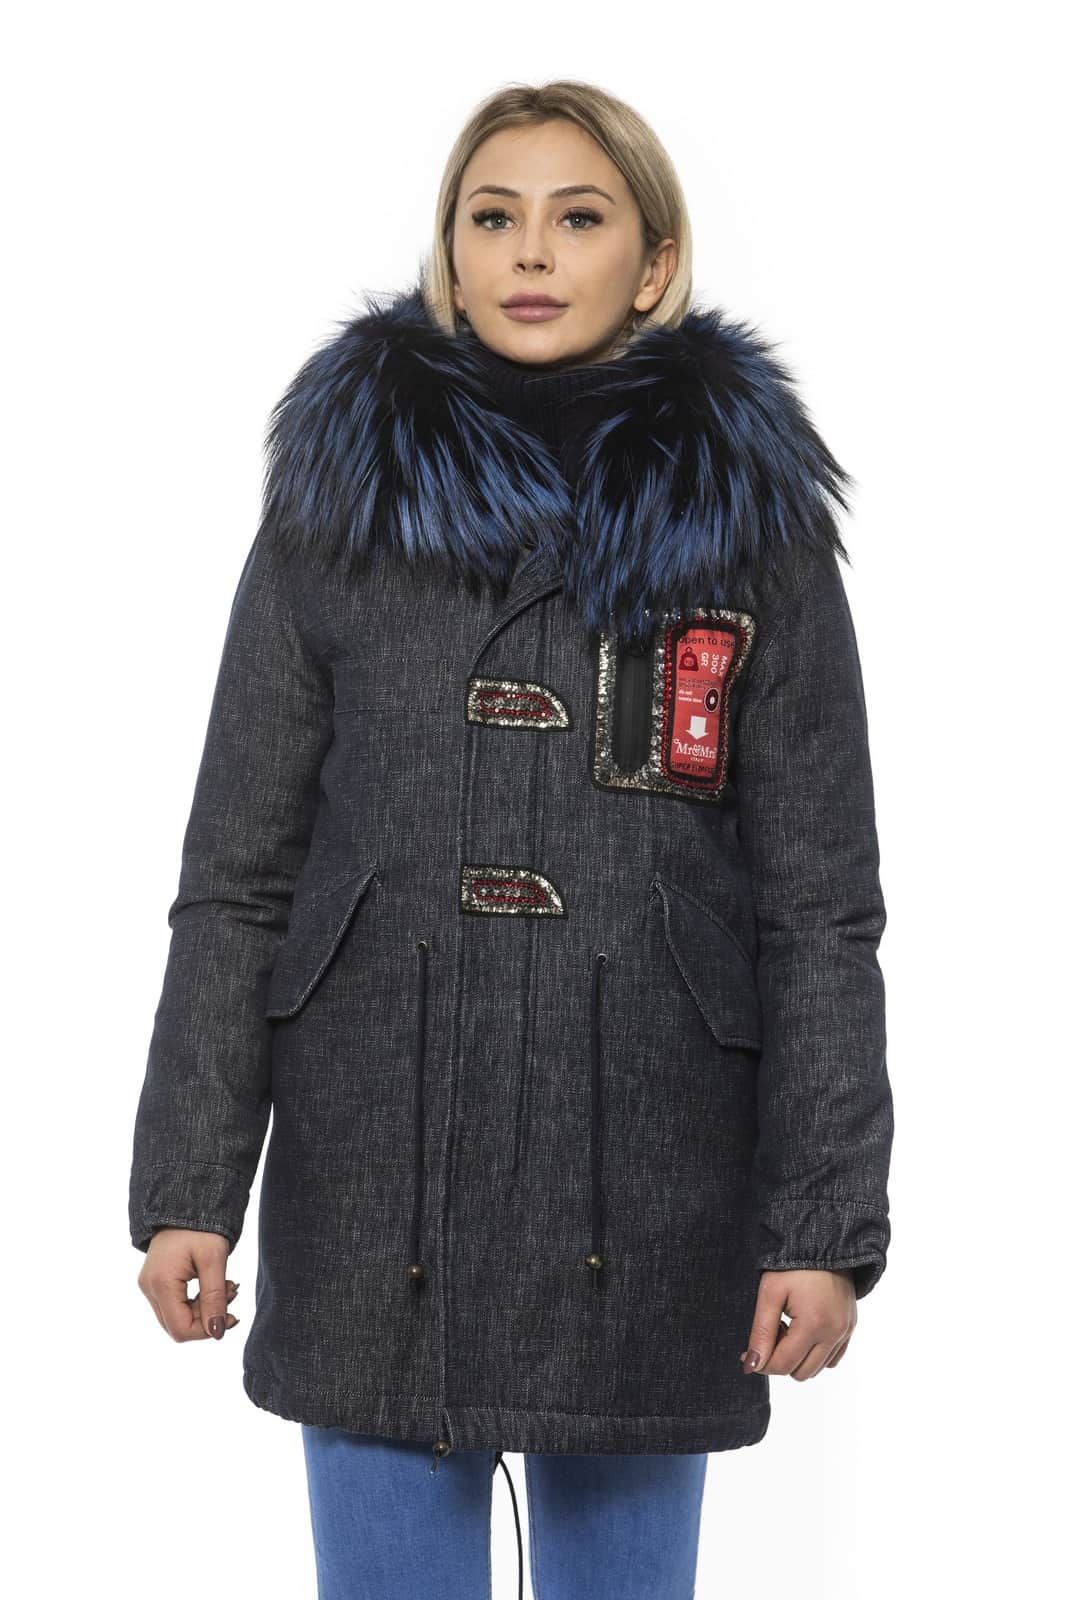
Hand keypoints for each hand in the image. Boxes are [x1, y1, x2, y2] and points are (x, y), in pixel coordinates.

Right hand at [137, 1228, 240, 1342]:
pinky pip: (175, 1305)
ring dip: (205, 1308)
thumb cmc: (201, 1227)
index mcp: (160, 1283)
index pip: (180, 1329)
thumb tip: (217, 1333)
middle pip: (178, 1325)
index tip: (232, 1314)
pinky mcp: (155, 1282)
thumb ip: (215, 1298)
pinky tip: (214, 1284)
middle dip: (208, 1317)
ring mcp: (150, 1285)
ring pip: (177, 1316)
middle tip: (232, 1292)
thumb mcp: (214, 1260)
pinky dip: (197, 1301)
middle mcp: (149, 1288)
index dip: (207, 1330)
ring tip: (227, 1286)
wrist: (186, 1204)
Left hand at [740, 1269, 856, 1378]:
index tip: (746, 1351)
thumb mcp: (770, 1293)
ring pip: (817, 1368)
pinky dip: (815, 1353)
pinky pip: (832, 1358)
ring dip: (798, 1356)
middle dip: (781, 1358)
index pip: (784, 1365)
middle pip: (801, 1372)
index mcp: (814, 1324)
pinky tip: (804, 1329)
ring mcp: (845, 1331)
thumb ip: (761, 1332)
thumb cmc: (793, 1265)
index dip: (761, 1362)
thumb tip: (752, 1365)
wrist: (823, 1243)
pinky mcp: (851, 1327)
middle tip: (773, 1329)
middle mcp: (834, 1333)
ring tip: (788, 1326)